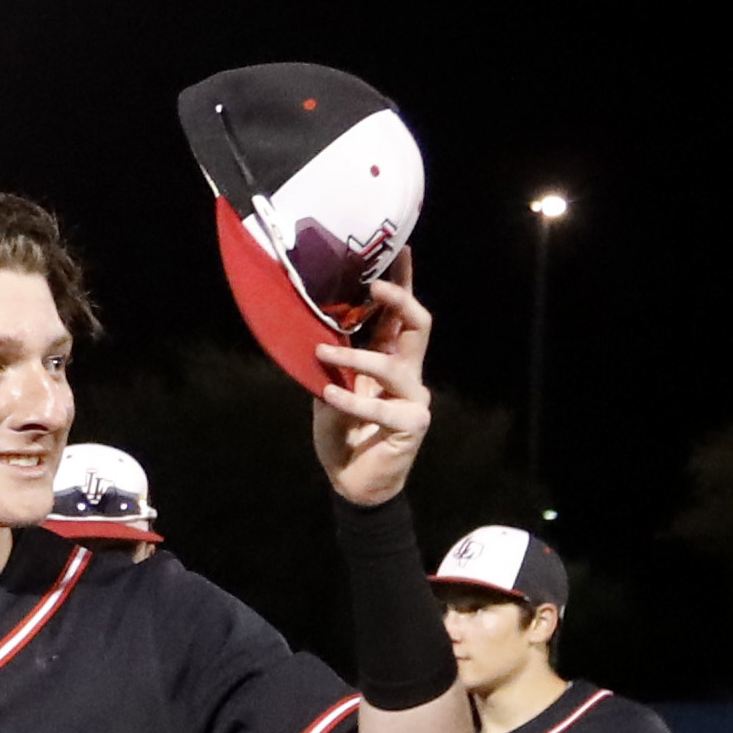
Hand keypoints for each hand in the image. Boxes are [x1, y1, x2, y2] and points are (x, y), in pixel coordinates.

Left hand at [308, 278, 434, 506]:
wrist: (353, 482)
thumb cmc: (342, 434)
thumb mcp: (327, 391)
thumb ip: (329, 363)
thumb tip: (313, 331)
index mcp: (389, 359)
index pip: (399, 315)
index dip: (402, 282)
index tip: (401, 250)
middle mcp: (407, 373)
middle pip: (418, 325)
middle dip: (400, 300)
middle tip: (374, 286)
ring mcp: (413, 398)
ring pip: (394, 364)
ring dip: (355, 357)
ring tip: (323, 354)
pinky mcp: (412, 424)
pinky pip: (383, 408)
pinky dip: (354, 401)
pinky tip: (331, 396)